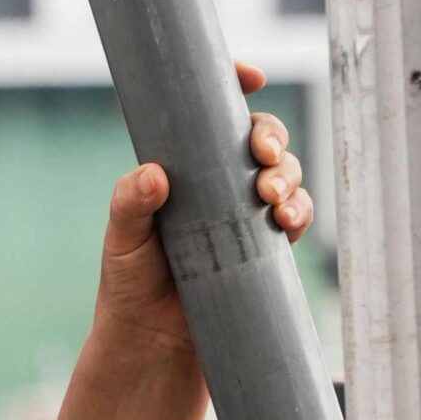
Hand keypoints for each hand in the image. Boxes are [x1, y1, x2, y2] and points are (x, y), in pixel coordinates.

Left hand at [91, 63, 312, 352]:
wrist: (154, 343)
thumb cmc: (129, 283)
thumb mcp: (121, 238)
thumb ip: (130, 204)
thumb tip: (154, 174)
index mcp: (181, 167)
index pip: (210, 115)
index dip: (234, 87)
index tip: (251, 75)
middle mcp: (216, 183)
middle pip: (258, 138)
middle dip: (270, 136)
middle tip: (262, 154)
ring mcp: (243, 213)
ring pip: (284, 174)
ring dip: (288, 176)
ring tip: (270, 199)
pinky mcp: (265, 245)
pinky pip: (294, 216)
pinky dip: (299, 212)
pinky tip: (288, 221)